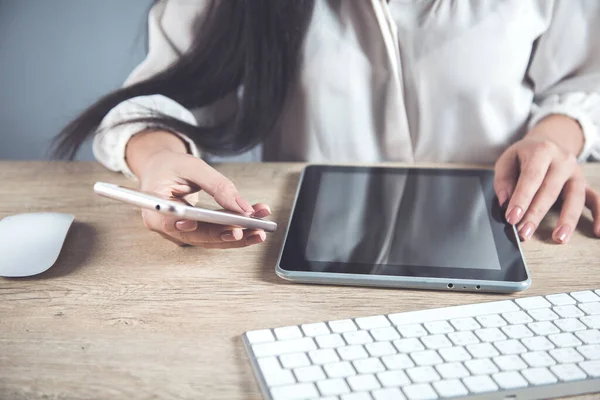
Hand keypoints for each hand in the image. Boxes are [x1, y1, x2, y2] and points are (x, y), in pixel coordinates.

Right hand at [126, 132, 269, 247]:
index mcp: (154, 208)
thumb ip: (217, 185)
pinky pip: (215, 234)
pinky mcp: (193, 232)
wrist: (160, 169)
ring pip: (210, 240)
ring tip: (261, 230)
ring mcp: (179, 232)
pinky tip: (255, 224)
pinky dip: (236, 230)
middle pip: (198, 236)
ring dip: (238, 236)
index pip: (170, 222)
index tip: (203, 225)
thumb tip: (242, 207)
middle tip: (253, 230)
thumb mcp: (192, 166)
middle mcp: (165, 226)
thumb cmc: (170, 166)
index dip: (189, 227)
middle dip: (228, 234)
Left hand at [494, 119, 599, 243]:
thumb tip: (505, 203)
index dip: (521, 199)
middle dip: (536, 214)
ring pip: (575, 197)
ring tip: (559, 238)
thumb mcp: (507, 160)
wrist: (546, 144)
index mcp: (542, 150)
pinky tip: (597, 232)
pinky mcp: (585, 184)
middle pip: (550, 190)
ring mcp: (577, 173)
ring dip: (567, 219)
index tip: (512, 218)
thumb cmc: (523, 156)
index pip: (531, 177)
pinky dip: (599, 216)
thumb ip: (503, 181)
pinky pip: (596, 200)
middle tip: (524, 233)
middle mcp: (563, 160)